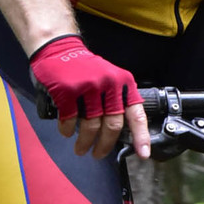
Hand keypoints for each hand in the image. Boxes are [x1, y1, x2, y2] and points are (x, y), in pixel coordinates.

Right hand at [28, 34, 149, 159]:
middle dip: (105, 145)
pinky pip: (70, 120)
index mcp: (123, 84)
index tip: (143, 154)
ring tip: (81, 149)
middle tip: (98, 154)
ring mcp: (88, 88)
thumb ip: (118, 101)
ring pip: (91, 127)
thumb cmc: (85, 69)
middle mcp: (109, 86)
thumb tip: (124, 132)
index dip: (141, 136)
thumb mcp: (110, 79)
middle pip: (113, 126)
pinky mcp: (68, 92)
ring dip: (85, 143)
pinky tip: (67, 132)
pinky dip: (68, 130)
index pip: (136, 114)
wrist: (60, 49)